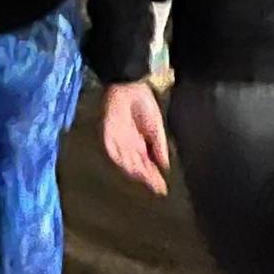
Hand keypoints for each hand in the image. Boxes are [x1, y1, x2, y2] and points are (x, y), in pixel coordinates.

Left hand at [100, 81, 170, 195]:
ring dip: (135, 170)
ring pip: (126, 161)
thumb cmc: (144, 103)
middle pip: (137, 166)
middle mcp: (129, 146)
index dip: (154, 177)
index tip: (162, 188)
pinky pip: (113, 149)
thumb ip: (159, 147)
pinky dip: (121, 158)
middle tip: (155, 187)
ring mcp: (118, 141)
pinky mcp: (108, 133)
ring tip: (145, 178)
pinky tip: (128, 165)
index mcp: (141, 145)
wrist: (131, 85)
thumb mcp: (156, 127)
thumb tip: (165, 166)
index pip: (148, 166)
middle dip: (146, 177)